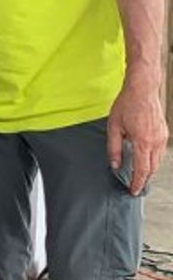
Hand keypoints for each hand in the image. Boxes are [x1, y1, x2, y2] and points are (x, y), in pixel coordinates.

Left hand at [107, 77, 167, 195]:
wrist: (142, 88)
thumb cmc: (127, 104)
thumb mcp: (114, 126)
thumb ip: (114, 148)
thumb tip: (114, 164)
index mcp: (143, 141)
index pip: (142, 170)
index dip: (138, 183)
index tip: (133, 191)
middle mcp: (156, 141)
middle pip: (152, 168)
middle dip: (144, 179)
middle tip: (136, 186)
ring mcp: (163, 137)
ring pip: (158, 161)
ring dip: (150, 170)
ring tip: (140, 175)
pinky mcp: (164, 133)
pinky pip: (160, 152)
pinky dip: (154, 159)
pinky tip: (145, 159)